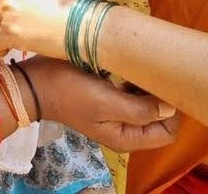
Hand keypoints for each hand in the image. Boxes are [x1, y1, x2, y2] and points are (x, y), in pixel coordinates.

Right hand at [25, 58, 178, 152]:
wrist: (36, 82)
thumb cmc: (71, 92)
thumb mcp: (106, 102)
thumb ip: (141, 109)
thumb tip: (171, 107)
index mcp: (127, 137)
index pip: (168, 132)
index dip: (170, 111)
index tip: (161, 86)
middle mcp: (125, 129)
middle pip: (160, 118)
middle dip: (159, 97)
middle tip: (150, 74)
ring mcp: (116, 114)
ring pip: (147, 104)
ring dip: (146, 88)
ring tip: (137, 70)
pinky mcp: (109, 99)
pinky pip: (133, 94)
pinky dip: (134, 82)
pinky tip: (126, 70)